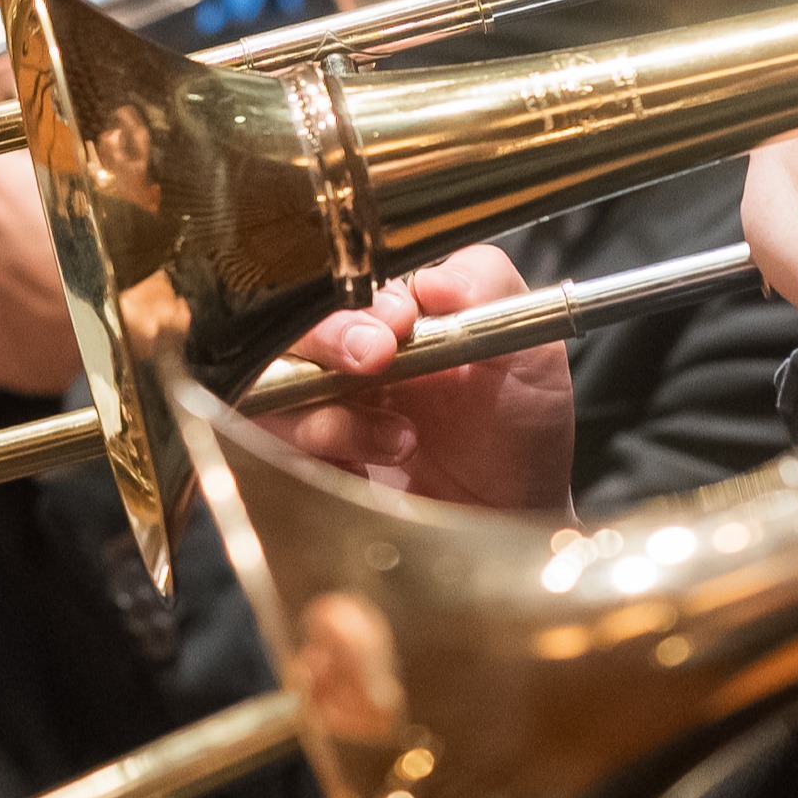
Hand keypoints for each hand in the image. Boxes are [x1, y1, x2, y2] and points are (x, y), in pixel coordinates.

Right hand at [259, 241, 573, 516]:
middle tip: (376, 356)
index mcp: (391, 320)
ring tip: (402, 437)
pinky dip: (319, 450)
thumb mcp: (529, 351)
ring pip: (268, 384)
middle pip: (287, 324)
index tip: (398, 316)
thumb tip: (435, 277)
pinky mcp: (304, 464)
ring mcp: (318, 410)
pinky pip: (269, 445)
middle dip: (328, 335)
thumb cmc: (517, 439)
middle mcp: (346, 359)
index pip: (339, 280)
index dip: (358, 294)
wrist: (510, 519)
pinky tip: (374, 463)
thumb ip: (489, 289)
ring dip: (329, 409)